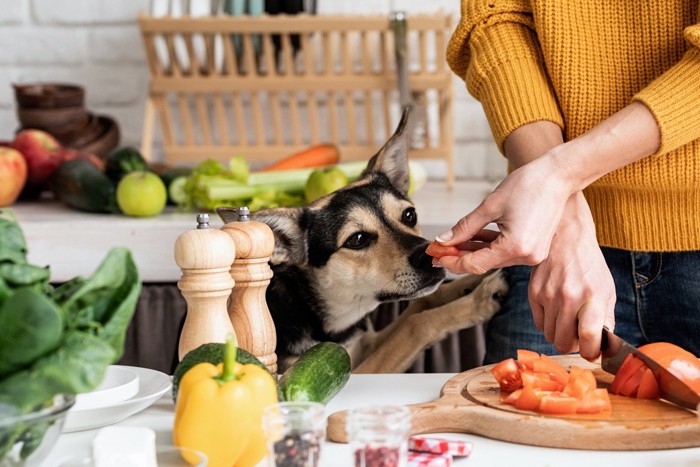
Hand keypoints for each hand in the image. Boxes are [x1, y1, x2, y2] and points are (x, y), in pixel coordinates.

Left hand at [436, 153, 574, 274]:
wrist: (558, 175)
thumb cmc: (528, 185)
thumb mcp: (490, 206)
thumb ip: (465, 227)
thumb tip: (444, 240)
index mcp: (515, 247)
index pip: (475, 264)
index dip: (452, 261)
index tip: (435, 255)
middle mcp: (526, 256)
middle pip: (484, 263)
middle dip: (459, 256)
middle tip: (438, 250)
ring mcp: (533, 254)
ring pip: (493, 258)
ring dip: (473, 251)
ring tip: (452, 243)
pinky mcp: (535, 248)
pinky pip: (505, 252)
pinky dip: (489, 246)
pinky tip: (472, 239)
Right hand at [528, 192, 615, 359]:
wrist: (565, 236)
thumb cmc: (589, 264)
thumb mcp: (606, 289)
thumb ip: (606, 318)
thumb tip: (602, 345)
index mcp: (593, 297)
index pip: (589, 338)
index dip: (591, 352)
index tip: (592, 351)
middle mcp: (568, 298)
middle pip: (564, 343)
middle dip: (573, 345)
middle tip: (579, 335)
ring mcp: (548, 295)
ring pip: (550, 336)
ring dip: (559, 334)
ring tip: (568, 321)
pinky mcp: (533, 292)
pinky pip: (539, 323)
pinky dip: (548, 323)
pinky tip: (556, 310)